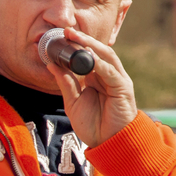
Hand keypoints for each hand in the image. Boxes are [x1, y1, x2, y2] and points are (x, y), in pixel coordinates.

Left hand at [45, 28, 137, 146]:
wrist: (109, 144)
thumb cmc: (94, 125)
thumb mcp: (73, 102)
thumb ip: (65, 83)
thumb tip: (52, 65)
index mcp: (97, 77)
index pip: (88, 55)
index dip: (76, 45)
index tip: (61, 36)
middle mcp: (108, 75)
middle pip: (98, 51)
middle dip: (83, 40)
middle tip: (67, 31)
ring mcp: (117, 80)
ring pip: (106, 57)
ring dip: (92, 46)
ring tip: (77, 38)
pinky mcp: (123, 88)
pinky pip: (111, 72)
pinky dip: (100, 64)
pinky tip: (90, 58)